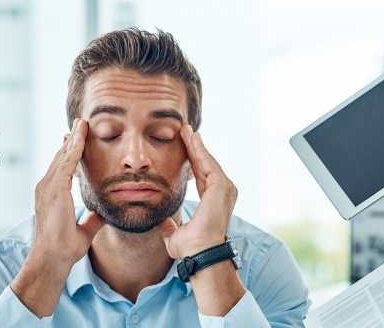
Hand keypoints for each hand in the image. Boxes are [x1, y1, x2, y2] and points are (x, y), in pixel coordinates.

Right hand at [11, 118, 105, 317]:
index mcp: (52, 195)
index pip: (62, 167)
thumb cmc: (64, 248)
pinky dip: (73, 148)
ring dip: (74, 139)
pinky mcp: (54, 189)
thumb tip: (104, 214)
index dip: (70, 152)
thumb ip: (93, 219)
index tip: (78, 140)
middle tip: (80, 123)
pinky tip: (81, 136)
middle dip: (72, 140)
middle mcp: (46, 187)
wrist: (53, 258)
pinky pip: (65, 163)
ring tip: (82, 123)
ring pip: (63, 156)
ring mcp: (48, 187)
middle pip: (61, 157)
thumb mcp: (84, 229)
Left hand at [157, 125, 237, 258]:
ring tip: (186, 130)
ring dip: (196, 145)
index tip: (182, 147)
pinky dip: (200, 150)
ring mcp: (224, 189)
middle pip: (204, 165)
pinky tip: (191, 138)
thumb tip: (160, 221)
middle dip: (194, 148)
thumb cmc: (190, 248)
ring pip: (207, 161)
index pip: (200, 176)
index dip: (191, 161)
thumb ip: (168, 226)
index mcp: (211, 202)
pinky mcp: (222, 186)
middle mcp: (221, 193)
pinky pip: (208, 163)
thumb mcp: (173, 235)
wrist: (200, 253)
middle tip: (185, 131)